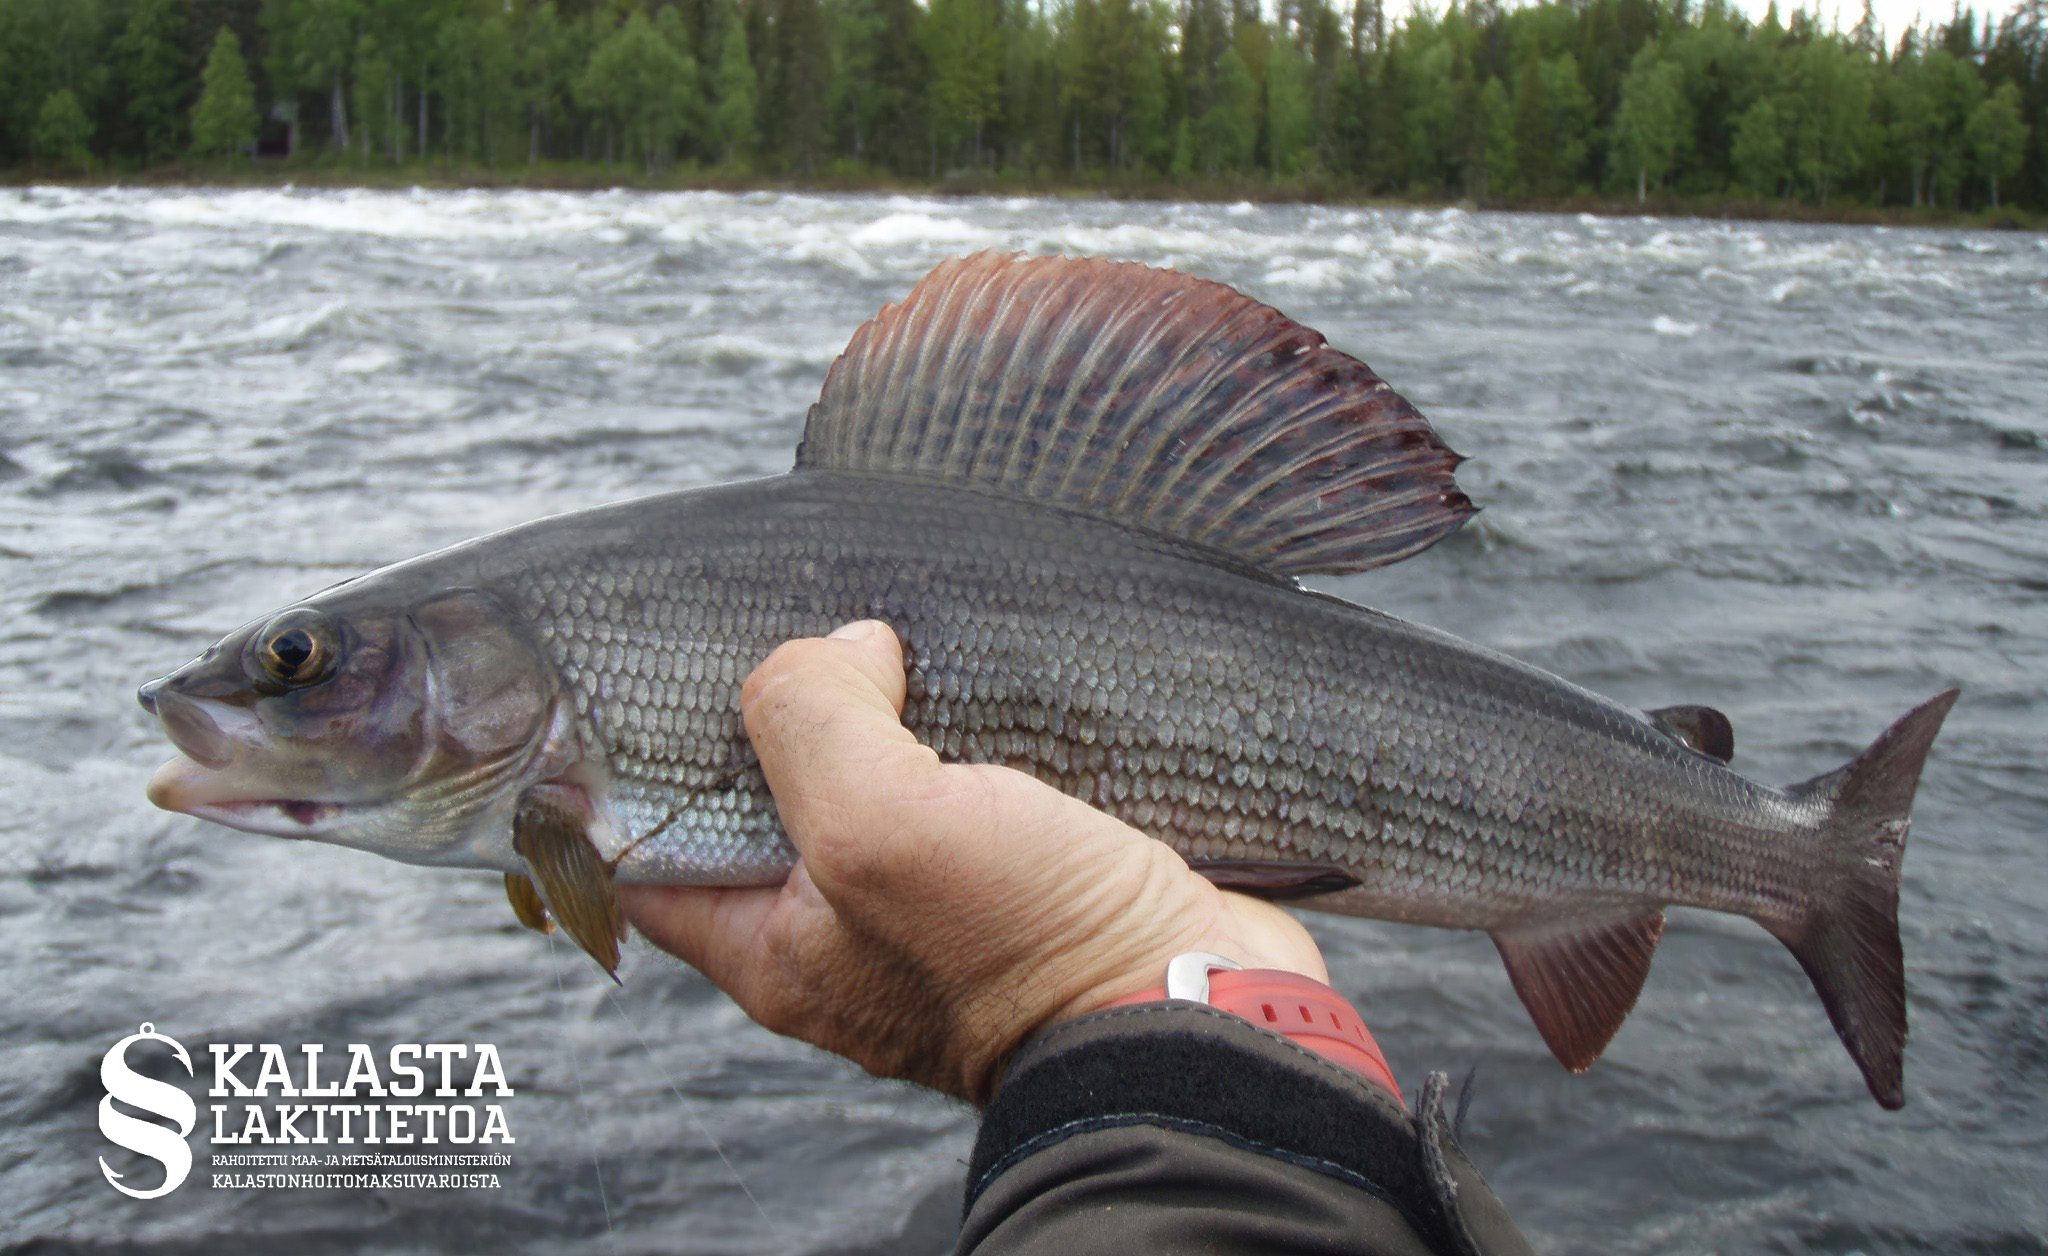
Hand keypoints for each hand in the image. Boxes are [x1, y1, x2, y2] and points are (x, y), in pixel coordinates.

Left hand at [621, 621, 1326, 1103]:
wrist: (1199, 1008)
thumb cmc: (1030, 950)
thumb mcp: (880, 827)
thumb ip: (816, 721)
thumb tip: (844, 647)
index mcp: (776, 945)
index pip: (653, 860)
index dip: (629, 773)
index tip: (648, 681)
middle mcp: (844, 934)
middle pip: (768, 806)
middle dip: (775, 719)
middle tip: (795, 628)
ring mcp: (937, 909)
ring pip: (875, 787)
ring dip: (884, 714)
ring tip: (890, 631)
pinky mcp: (1021, 876)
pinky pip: (968, 788)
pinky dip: (966, 731)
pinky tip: (976, 672)